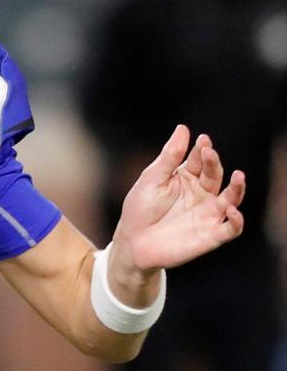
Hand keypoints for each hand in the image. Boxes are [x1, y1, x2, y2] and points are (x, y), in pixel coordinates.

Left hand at [113, 125, 244, 273]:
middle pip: (215, 175)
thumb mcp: (152, 179)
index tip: (202, 140)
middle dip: (213, 163)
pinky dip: (236, 220)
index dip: (202, 150)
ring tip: (238, 176)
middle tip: (208, 153)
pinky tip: (231, 209)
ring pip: (231, 198)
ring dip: (237, 188)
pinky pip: (231, 228)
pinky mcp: (211, 235)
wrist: (132, 242)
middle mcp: (202, 193)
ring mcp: (208, 213)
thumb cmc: (140, 208)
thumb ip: (169, 157)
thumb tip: (183, 128)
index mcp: (187, 177)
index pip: (200, 160)